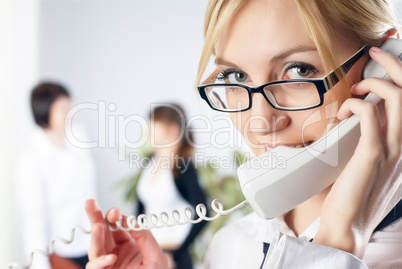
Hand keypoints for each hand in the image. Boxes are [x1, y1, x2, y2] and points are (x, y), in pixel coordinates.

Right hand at [85, 199, 167, 267]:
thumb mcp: (156, 257)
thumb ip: (144, 237)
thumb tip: (129, 219)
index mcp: (129, 246)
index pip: (117, 228)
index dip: (114, 217)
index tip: (115, 212)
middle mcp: (115, 254)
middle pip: (102, 233)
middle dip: (95, 218)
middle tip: (89, 203)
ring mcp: (107, 266)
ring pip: (95, 249)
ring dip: (95, 237)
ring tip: (98, 227)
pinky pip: (94, 268)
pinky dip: (100, 263)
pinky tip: (111, 258)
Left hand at [314, 46, 401, 257]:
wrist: (348, 224)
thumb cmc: (354, 191)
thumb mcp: (372, 160)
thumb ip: (375, 136)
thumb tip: (367, 111)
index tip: (385, 60)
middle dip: (395, 65)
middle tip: (375, 53)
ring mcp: (394, 150)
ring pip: (398, 99)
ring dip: (375, 83)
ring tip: (357, 88)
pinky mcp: (373, 154)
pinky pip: (369, 115)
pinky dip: (355, 105)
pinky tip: (342, 115)